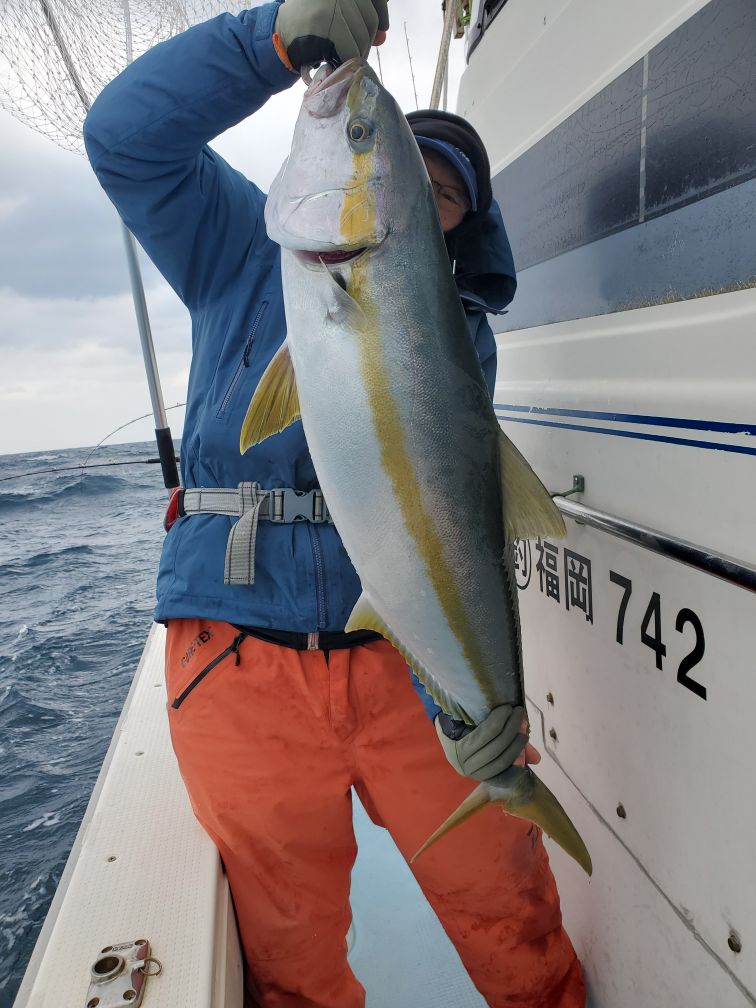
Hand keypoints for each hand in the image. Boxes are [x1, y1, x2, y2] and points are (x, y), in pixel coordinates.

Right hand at [274, 0, 388, 72]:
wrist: (279, 35)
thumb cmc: (308, 25)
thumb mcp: (335, 12)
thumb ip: (360, 17)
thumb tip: (382, 37)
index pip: (374, 0)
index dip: (380, 14)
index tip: (380, 30)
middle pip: (370, 19)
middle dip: (365, 40)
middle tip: (351, 50)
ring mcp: (333, 4)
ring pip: (362, 37)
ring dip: (355, 53)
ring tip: (339, 55)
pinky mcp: (329, 24)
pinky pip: (351, 49)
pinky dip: (346, 61)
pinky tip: (335, 61)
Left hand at [436, 704, 537, 781]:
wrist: (443, 715)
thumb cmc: (469, 730)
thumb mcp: (493, 742)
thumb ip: (515, 750)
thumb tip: (537, 759)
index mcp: (479, 774)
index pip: (505, 774)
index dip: (518, 757)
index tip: (526, 738)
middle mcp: (470, 772)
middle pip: (503, 757)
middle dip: (517, 736)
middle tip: (524, 718)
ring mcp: (462, 761)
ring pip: (495, 744)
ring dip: (510, 726)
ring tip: (517, 711)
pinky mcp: (457, 746)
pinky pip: (484, 733)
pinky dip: (498, 720)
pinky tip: (504, 710)